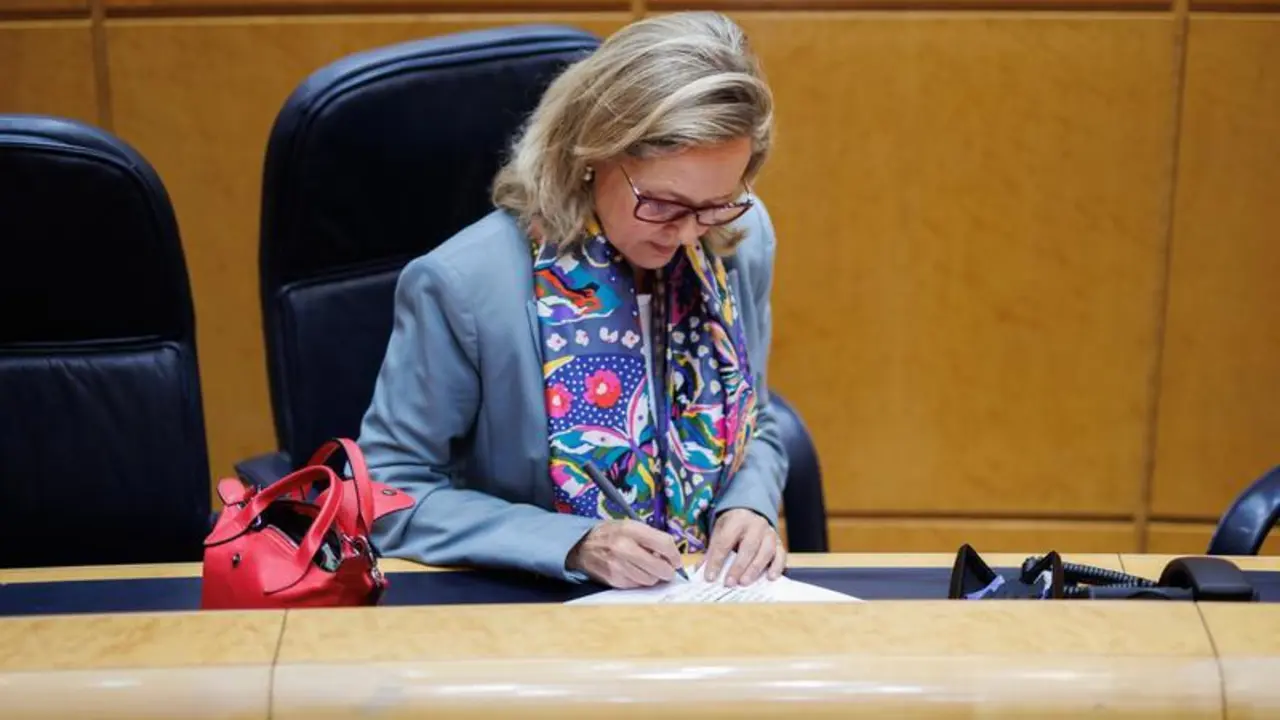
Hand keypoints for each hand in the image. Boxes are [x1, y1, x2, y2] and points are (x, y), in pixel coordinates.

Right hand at [566, 519, 683, 588]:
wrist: (582, 546)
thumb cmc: (611, 534)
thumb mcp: (630, 526)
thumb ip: (651, 537)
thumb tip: (672, 555)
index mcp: (631, 529)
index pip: (664, 543)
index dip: (675, 555)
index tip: (676, 560)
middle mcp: (624, 547)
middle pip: (660, 567)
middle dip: (668, 571)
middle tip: (668, 569)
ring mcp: (618, 566)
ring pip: (650, 580)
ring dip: (654, 577)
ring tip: (648, 569)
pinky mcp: (614, 580)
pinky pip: (637, 585)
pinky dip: (640, 581)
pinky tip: (635, 572)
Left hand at [703, 509, 785, 586]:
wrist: (751, 512)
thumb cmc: (733, 526)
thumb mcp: (720, 532)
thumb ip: (712, 551)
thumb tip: (700, 571)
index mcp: (736, 520)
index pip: (725, 541)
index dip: (717, 560)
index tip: (710, 577)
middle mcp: (756, 525)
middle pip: (748, 547)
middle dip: (738, 567)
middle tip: (729, 583)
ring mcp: (769, 533)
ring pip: (765, 552)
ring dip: (755, 569)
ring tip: (744, 583)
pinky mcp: (779, 542)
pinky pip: (781, 555)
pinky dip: (777, 567)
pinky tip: (769, 578)